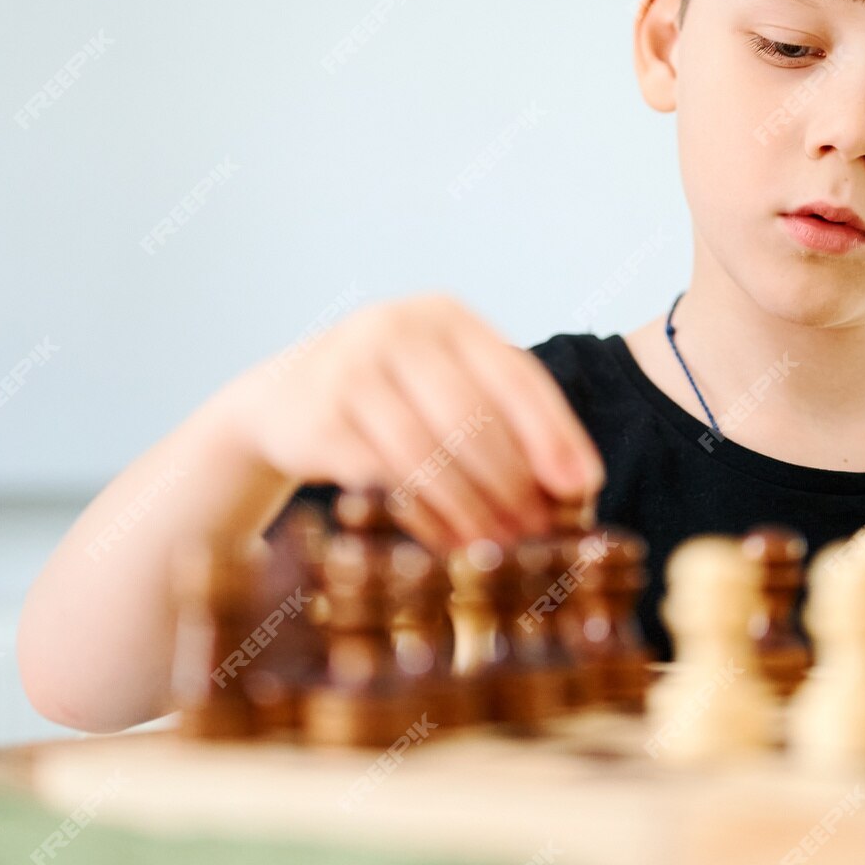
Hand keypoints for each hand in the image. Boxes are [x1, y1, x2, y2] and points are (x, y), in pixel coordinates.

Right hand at [229, 293, 604, 552]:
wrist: (282, 398)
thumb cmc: (390, 396)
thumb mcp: (445, 383)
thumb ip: (504, 416)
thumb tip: (575, 485)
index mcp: (446, 316)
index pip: (515, 375)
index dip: (553, 434)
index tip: (582, 487)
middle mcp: (398, 328)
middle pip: (473, 417)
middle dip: (512, 483)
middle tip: (538, 533)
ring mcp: (352, 368)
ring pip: (428, 452)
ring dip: (471, 508)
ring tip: (500, 548)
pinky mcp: (318, 417)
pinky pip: (384, 478)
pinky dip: (424, 517)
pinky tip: (449, 544)